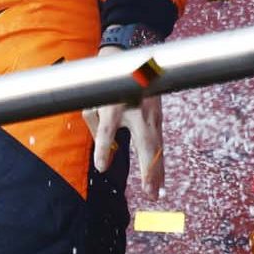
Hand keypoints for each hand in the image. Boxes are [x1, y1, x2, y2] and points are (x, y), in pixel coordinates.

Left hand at [84, 46, 164, 193]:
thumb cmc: (108, 85)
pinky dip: (159, 163)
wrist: (131, 61)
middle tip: (149, 191)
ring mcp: (152, 115)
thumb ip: (96, 129)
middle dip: (148, 169)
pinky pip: (158, 144)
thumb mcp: (94, 103)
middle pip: (145, 142)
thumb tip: (104, 159)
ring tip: (156, 192)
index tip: (101, 166)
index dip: (103, 147)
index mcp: (115, 104)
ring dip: (157, 171)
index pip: (108, 129)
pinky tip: (159, 179)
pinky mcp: (158, 119)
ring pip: (157, 147)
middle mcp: (137, 110)